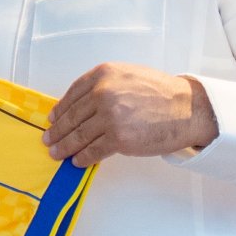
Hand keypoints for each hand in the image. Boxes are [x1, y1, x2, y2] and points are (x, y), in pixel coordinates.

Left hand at [42, 64, 217, 166]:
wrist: (187, 109)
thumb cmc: (161, 93)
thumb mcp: (128, 75)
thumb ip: (104, 85)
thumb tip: (80, 104)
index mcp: (103, 74)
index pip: (72, 94)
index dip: (59, 109)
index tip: (52, 118)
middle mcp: (103, 93)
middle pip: (72, 116)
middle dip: (57, 130)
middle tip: (48, 139)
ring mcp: (110, 117)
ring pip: (79, 135)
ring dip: (64, 146)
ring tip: (56, 152)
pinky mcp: (118, 139)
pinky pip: (93, 150)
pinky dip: (82, 157)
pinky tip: (77, 160)